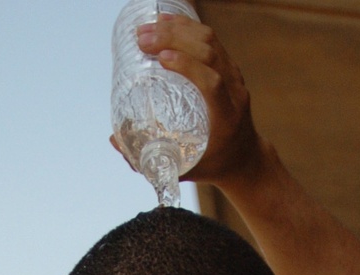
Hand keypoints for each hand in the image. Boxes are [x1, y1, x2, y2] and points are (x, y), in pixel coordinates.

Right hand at [110, 14, 266, 187]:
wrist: (246, 159)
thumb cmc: (212, 165)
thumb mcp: (184, 168)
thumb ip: (150, 160)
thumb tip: (114, 140)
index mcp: (226, 118)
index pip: (212, 83)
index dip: (188, 66)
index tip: (161, 59)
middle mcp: (235, 94)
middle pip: (209, 54)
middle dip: (175, 40)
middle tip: (142, 39)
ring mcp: (235, 77)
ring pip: (210, 41)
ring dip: (178, 28)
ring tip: (148, 27)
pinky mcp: (230, 68)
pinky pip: (211, 40)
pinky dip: (188, 26)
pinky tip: (166, 20)